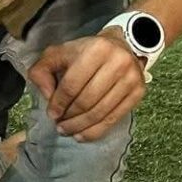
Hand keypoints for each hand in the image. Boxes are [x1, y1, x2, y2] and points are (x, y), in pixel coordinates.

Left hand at [28, 29, 146, 141]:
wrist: (121, 47)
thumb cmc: (85, 53)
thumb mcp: (59, 54)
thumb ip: (42, 71)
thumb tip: (47, 96)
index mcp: (96, 49)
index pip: (72, 85)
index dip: (59, 103)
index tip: (52, 114)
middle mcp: (118, 62)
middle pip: (86, 101)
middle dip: (69, 117)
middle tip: (59, 125)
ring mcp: (131, 78)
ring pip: (100, 112)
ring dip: (80, 126)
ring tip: (67, 130)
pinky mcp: (138, 92)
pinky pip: (114, 119)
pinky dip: (95, 131)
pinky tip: (81, 135)